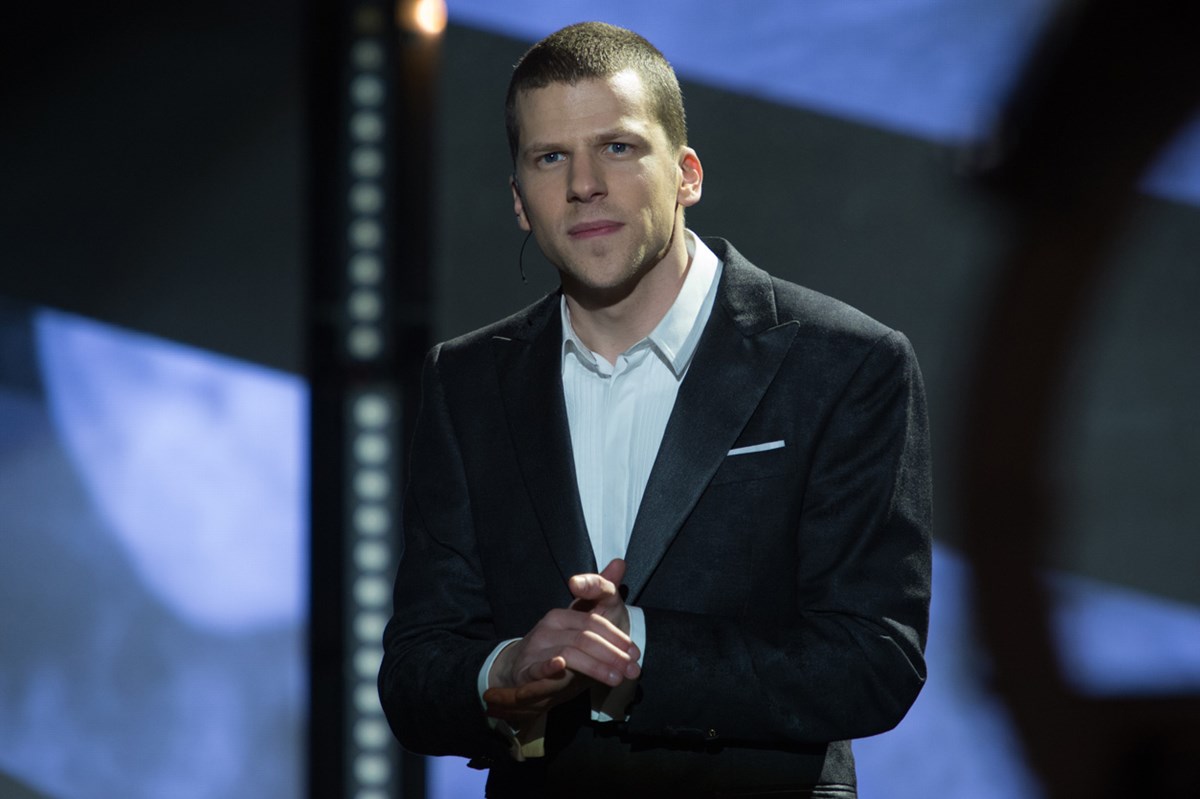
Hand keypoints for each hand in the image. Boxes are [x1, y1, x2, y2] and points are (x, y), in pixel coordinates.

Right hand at [483, 559, 639, 722]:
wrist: (522, 671)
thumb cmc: (561, 645)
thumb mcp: (583, 621)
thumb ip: (601, 593)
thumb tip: (619, 561)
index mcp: (563, 615)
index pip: (592, 620)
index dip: (615, 635)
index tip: (632, 649)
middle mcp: (549, 627)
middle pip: (585, 637)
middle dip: (612, 655)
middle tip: (632, 669)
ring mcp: (536, 647)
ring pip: (570, 653)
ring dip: (596, 667)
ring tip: (617, 678)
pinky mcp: (525, 669)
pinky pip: (536, 667)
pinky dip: (548, 666)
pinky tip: (560, 665)